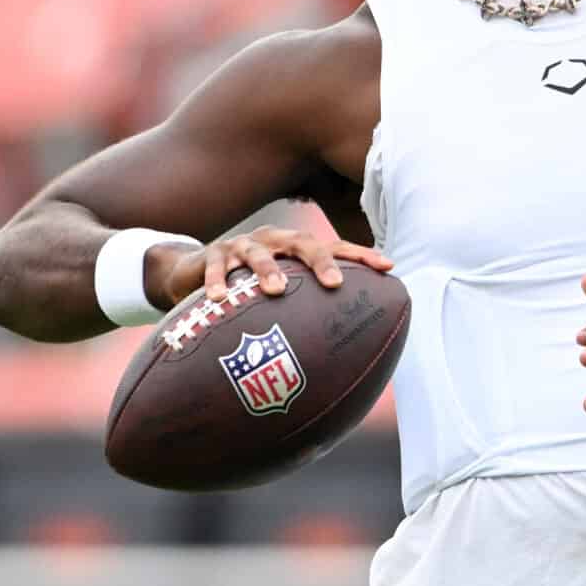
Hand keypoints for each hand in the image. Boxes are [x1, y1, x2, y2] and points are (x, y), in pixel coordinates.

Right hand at [148, 226, 392, 305]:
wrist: (197, 272)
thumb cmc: (251, 287)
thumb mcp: (282, 291)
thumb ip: (310, 308)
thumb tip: (352, 345)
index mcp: (297, 247)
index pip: (335, 248)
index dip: (361, 256)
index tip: (388, 268)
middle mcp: (275, 240)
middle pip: (303, 242)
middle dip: (320, 261)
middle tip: (334, 284)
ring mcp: (243, 245)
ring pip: (258, 253)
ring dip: (268, 270)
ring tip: (276, 291)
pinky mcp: (213, 256)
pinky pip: (216, 268)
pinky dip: (218, 282)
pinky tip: (220, 299)